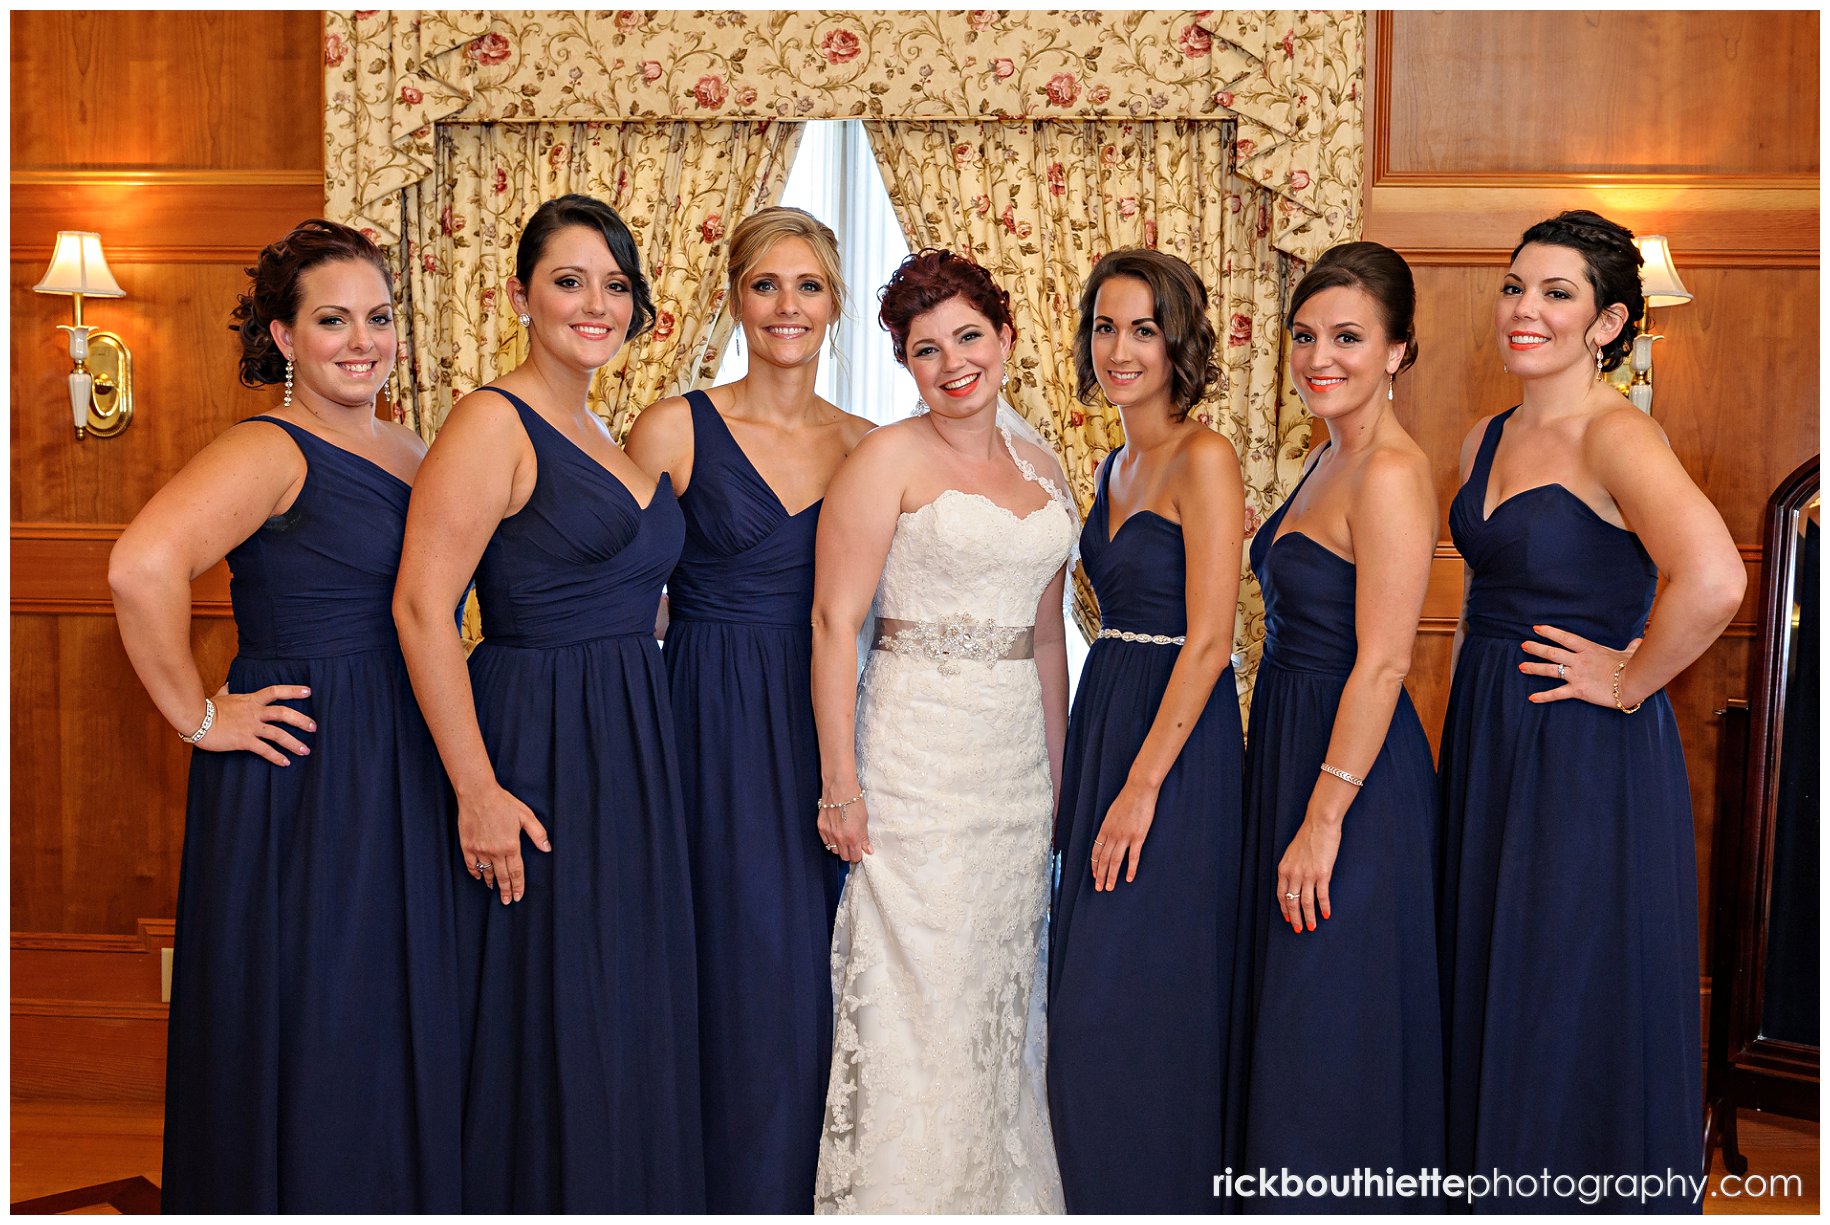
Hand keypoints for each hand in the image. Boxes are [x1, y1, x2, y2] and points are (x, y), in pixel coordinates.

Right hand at [194, 683, 315, 764]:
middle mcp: (254, 712)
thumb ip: (227, 690)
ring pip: (278, 733)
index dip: (293, 691)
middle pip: (284, 713)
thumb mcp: (220, 696)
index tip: (308, 692)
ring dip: (294, 743)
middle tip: (314, 727)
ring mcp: (250, 727)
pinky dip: (276, 757)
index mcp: (251, 700)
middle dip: (301, 720)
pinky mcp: (244, 741)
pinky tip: (286, 762)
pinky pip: (264, 750)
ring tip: (306, 750)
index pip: (275, 691)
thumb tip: (228, 684)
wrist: (195, 719)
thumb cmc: (206, 708)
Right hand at [458, 782, 550, 904]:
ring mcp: (480, 850)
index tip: (518, 897)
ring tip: (495, 889)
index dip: (518, 886)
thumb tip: (547, 849)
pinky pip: (471, 865)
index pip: (516, 872)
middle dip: (506, 891)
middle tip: (507, 901)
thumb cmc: (504, 803)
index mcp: (511, 846)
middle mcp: (495, 851)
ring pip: (487, 872)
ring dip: (492, 882)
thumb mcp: (526, 815)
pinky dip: (476, 872)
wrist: (478, 794)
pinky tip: (479, 876)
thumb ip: (538, 834)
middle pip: (502, 877)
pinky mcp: (467, 846)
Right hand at [818, 791, 872, 863]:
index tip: (859, 852)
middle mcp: (840, 838)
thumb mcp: (864, 820)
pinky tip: (835, 832)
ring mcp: (829, 833)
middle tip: (852, 845)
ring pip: (833, 850)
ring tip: (844, 838)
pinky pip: (825, 841)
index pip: (855, 857)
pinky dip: (830, 840)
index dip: (858, 855)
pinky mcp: (821, 827)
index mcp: (853, 838)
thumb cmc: (854, 801)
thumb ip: (864, 838)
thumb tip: (868, 850)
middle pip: (844, 856)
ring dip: (839, 847)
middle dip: (849, 853)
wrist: (840, 788)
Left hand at [1090, 779, 1157, 890]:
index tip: (1094, 875)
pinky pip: (1133, 857)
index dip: (1094, 865)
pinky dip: (1130, 869)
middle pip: (1103, 859)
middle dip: (1100, 875)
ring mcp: (1125, 836)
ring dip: (1111, 876)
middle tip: (1099, 888)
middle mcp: (1112, 834)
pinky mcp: (1138, 837)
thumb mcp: (1112, 812)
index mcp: (1105, 828)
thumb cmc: (1127, 799)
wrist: (1139, 790)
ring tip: (1109, 887)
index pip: (1096, 851)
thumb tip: (1108, 835)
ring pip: (1115, 861)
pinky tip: (1128, 878)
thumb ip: (1110, 825)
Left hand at [1276, 807, 1341, 931]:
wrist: (1319, 824)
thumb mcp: (1291, 854)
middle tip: (1298, 929)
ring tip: (1311, 927)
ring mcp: (1308, 875)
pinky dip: (1324, 907)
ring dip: (1309, 917)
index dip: (1284, 909)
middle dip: (1295, 918)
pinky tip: (1326, 915)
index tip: (1288, 919)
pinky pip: (1322, 896)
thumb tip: (1293, 882)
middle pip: (1292, 902)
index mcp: (1284, 869)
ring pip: (1306, 903)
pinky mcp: (1322, 874)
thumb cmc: (1307, 837)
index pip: (1281, 895)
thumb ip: (1291, 869)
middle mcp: (1293, 874)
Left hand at [1520, 625, 1642, 707]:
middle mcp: (1579, 660)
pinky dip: (1544, 696)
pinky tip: (1531, 698)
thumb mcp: (1630, 653)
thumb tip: (1638, 641)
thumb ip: (1630, 646)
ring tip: (1521, 667)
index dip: (1550, 632)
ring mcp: (1577, 675)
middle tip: (1523, 645)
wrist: (1633, 682)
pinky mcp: (1578, 690)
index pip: (1565, 637)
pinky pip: (1557, 693)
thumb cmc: (1634, 666)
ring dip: (1534, 668)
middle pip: (1553, 652)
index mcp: (1589, 649)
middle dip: (1536, 648)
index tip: (1536, 628)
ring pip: (1550, 670)